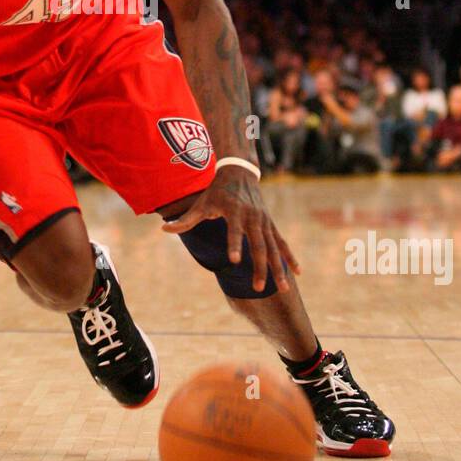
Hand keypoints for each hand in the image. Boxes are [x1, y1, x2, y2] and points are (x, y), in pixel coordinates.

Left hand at [162, 168, 298, 292]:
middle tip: (258, 288)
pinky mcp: (270, 224)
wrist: (240, 172)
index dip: (234, 244)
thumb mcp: (201, 203)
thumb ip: (185, 220)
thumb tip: (163, 229)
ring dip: (278, 268)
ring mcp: (264, 221)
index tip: (234, 261)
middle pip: (259, 246)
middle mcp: (252, 217)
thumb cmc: (217, 190)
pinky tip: (297, 273)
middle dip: (260, 267)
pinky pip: (282, 243)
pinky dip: (290, 257)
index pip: (234, 231)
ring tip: (284, 289)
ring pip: (274, 248)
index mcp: (234, 211)